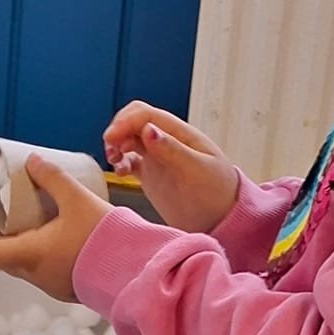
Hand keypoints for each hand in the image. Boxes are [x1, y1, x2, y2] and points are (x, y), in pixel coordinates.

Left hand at [0, 154, 112, 301]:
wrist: (140, 269)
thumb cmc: (107, 238)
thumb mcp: (78, 199)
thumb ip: (52, 178)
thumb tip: (32, 162)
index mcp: (30, 255)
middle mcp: (36, 275)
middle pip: (4, 257)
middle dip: (6, 234)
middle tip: (18, 211)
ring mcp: (52, 286)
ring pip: (27, 264)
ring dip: (29, 243)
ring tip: (46, 219)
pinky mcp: (69, 289)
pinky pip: (48, 270)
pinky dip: (48, 254)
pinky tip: (67, 236)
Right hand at [102, 103, 238, 233]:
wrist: (223, 219)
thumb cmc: (218, 193)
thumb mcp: (197, 170)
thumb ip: (172, 150)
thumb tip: (148, 130)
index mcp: (180, 133)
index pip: (146, 115)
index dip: (125, 121)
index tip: (111, 138)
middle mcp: (167, 141)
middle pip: (133, 122)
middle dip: (117, 130)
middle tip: (110, 148)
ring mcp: (158, 157)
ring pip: (129, 139)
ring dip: (116, 144)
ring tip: (113, 160)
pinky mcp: (152, 175)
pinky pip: (130, 161)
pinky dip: (120, 163)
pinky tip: (120, 172)